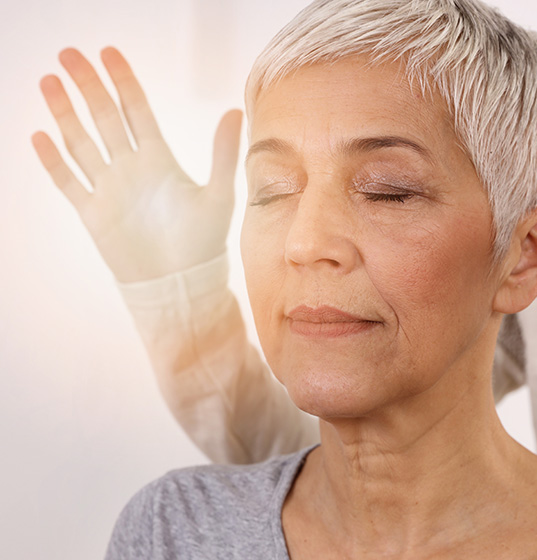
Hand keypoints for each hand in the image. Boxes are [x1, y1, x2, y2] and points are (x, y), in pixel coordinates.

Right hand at [32, 47, 241, 282]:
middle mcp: (132, 168)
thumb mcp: (219, 194)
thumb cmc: (205, 243)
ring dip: (65, 113)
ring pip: (81, 142)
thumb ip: (223, 153)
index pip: (137, 110)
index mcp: (160, 159)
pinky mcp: (93, 214)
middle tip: (69, 54)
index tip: (108, 53)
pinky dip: (53, 161)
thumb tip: (234, 111)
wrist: (182, 285)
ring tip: (49, 82)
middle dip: (87, 86)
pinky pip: (69, 182)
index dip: (123, 81)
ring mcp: (110, 189)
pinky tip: (39, 135)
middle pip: (104, 117)